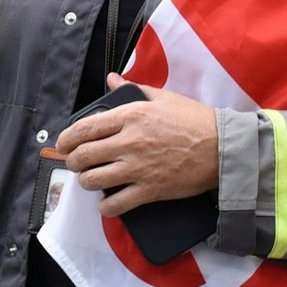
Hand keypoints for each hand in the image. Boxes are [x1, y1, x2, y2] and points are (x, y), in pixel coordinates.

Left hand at [56, 73, 218, 216]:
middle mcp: (130, 141)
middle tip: (75, 163)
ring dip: (86, 182)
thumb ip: (132, 89)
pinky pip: (116, 204)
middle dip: (72, 161)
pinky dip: (106, 206)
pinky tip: (107, 203)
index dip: (67, 138)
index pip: (84, 128)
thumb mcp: (163, 97)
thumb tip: (111, 79)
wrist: (222, 147)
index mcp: (131, 115)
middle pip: (83, 155)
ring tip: (90, 179)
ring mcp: (138, 167)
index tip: (64, 144)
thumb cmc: (195, 120)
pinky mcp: (150, 189)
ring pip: (93, 180)